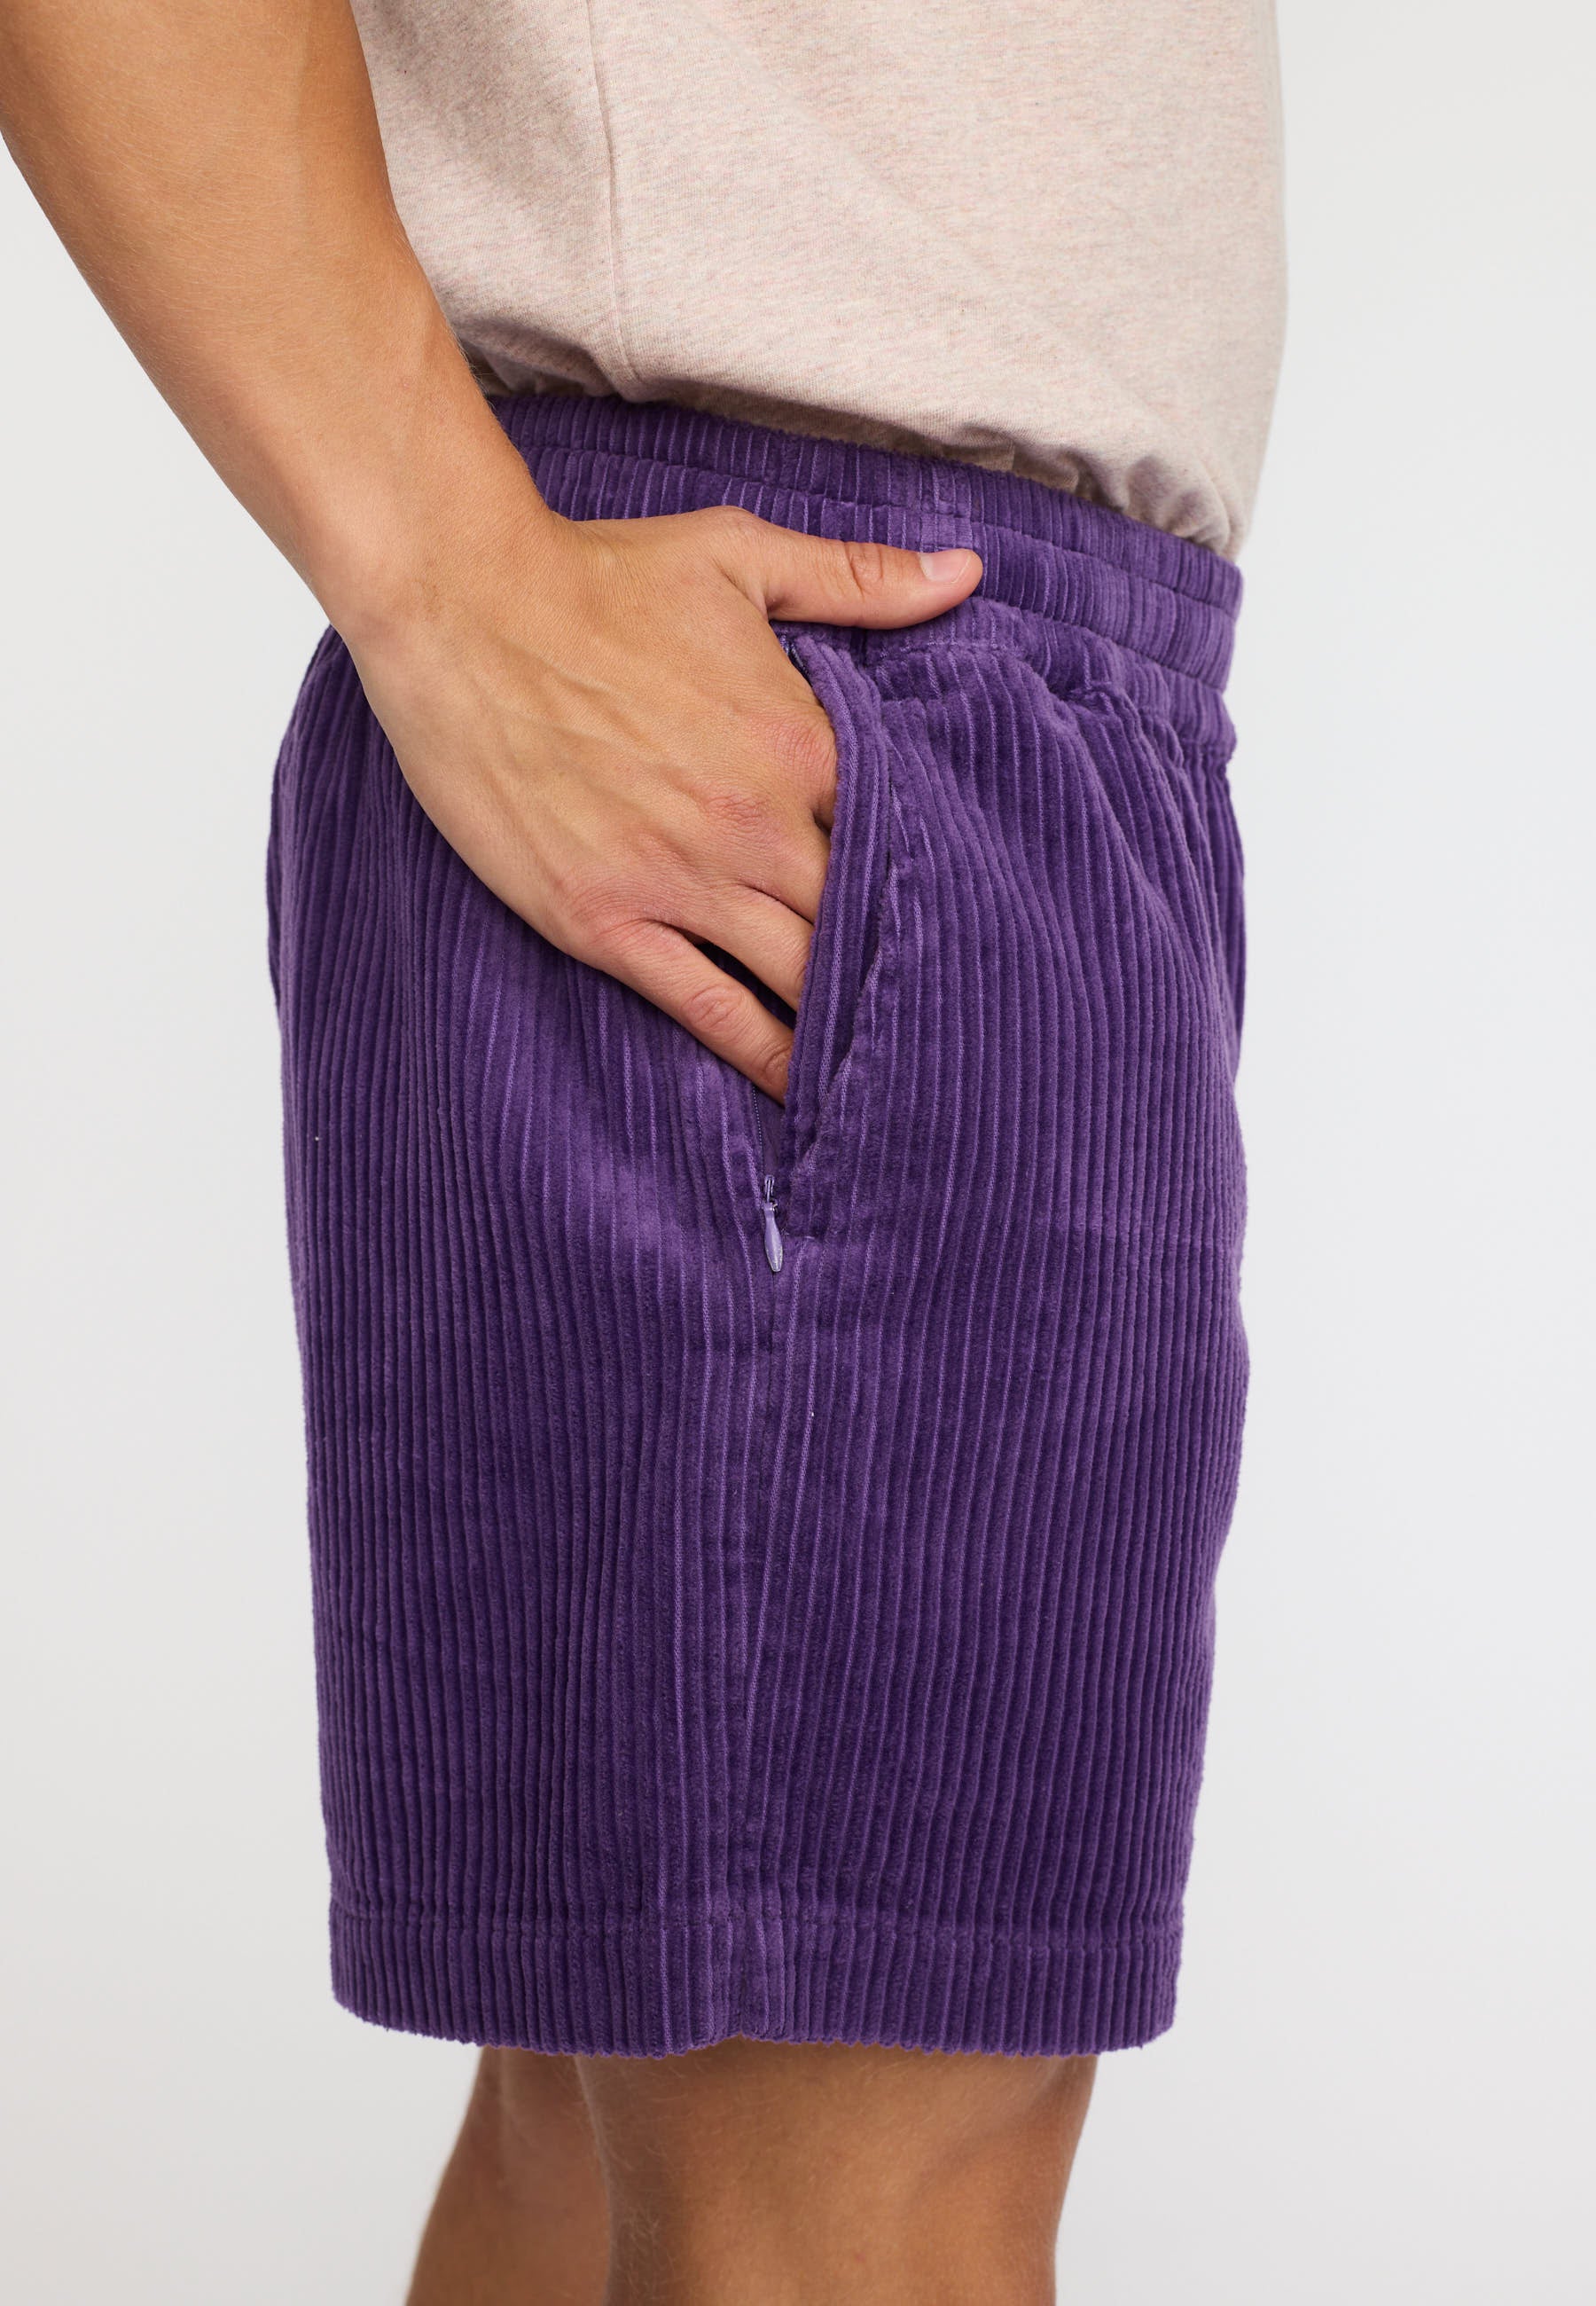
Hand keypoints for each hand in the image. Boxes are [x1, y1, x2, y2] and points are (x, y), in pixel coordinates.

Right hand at [347, 493, 980, 1098]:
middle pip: (860, 920)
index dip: (937, 874)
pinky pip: (706, 1008)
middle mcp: (753, 824)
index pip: (905, 832)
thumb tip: (970, 572)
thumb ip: (859, 579)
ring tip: (896, 1069)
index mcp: (801, 741)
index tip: (973, 907)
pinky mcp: (605, 920)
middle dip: (904, 961)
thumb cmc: (598, 574)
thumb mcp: (740, 554)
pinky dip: (762, 1055)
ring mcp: (678, 880)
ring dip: (847, 1021)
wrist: (459, 606)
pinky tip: (801, 1091)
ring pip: (797, 976)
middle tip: (953, 1007)